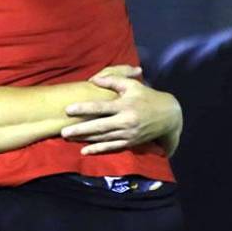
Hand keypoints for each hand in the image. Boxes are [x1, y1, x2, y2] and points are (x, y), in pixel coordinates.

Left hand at [62, 68, 181, 154]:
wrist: (168, 116)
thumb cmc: (147, 97)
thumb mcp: (132, 85)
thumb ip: (112, 80)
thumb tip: (93, 79)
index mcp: (124, 105)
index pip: (101, 107)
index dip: (84, 109)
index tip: (68, 110)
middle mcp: (125, 121)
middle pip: (99, 126)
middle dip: (80, 129)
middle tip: (63, 131)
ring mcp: (128, 134)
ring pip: (103, 138)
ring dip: (85, 139)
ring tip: (68, 138)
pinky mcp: (130, 142)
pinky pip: (112, 147)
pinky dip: (98, 149)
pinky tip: (85, 151)